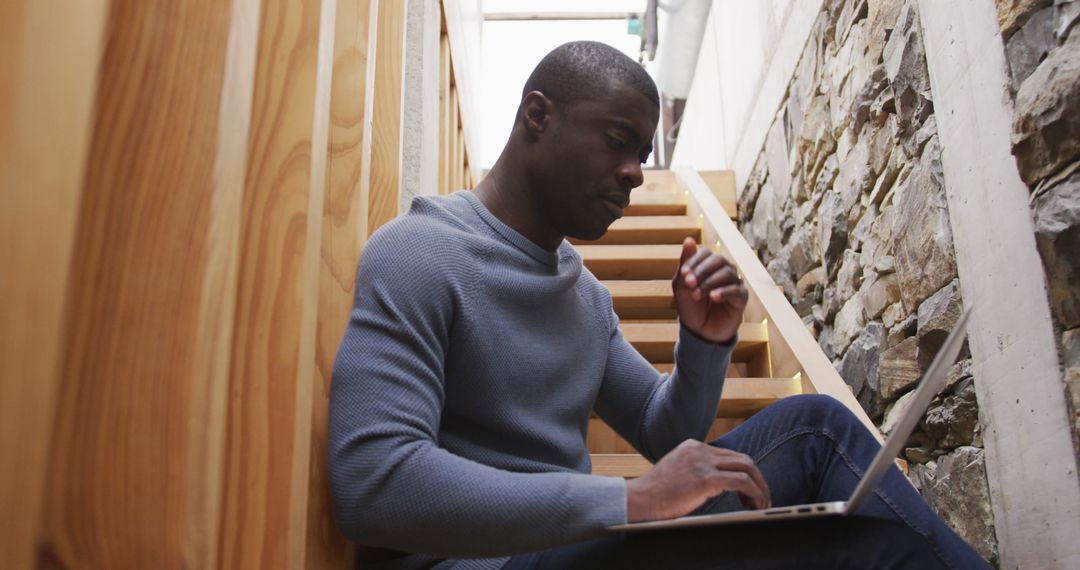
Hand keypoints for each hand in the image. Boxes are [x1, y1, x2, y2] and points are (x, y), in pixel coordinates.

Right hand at [625, 440, 770, 521]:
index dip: (744, 473)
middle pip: (742, 459)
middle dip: (757, 479)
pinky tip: (755, 503)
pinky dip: (754, 492)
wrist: (639, 499)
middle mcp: (699, 450)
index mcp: (692, 446)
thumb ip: (696, 470)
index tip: (748, 491)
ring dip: (759, 486)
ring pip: (746, 467)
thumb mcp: (677, 472)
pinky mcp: (706, 479)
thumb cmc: (655, 493)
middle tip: (762, 498)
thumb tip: (718, 484)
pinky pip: (741, 482)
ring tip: (761, 503)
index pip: (729, 455)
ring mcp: (702, 463)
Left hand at [672, 237, 748, 342]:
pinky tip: (713, 298)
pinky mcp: (741, 297)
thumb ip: (685, 264)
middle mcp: (724, 270)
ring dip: (709, 283)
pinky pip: (736, 289)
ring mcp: (734, 282)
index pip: (705, 253)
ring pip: (727, 273)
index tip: (684, 275)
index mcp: (709, 265)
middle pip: (718, 260)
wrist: (699, 332)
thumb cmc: (691, 307)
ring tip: (697, 295)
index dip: (694, 262)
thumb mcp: (681, 286)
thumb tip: (689, 239)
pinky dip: (723, 292)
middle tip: (689, 284)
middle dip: (701, 271)